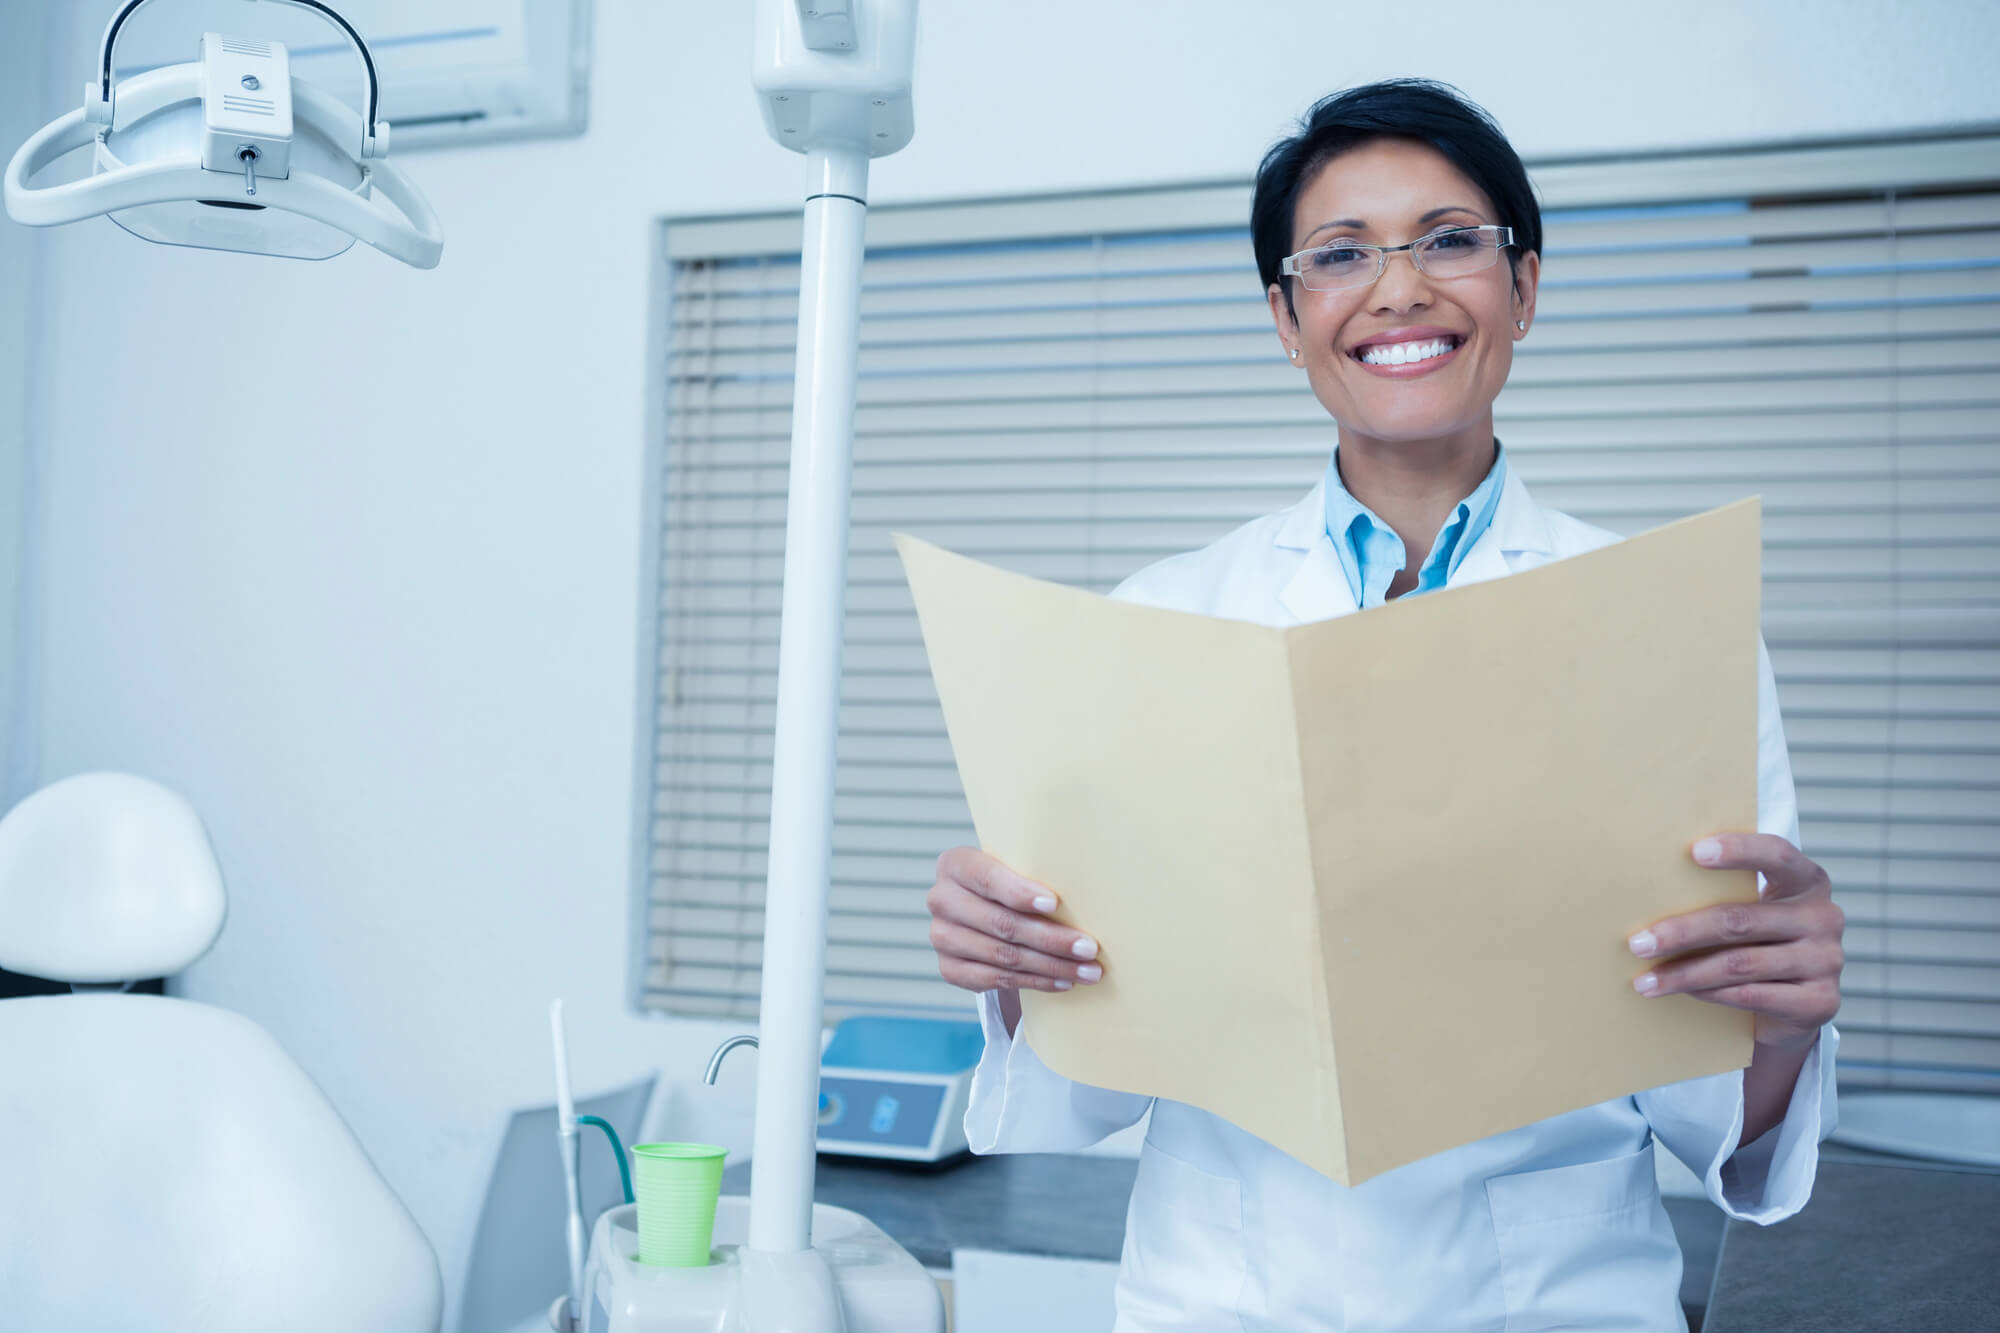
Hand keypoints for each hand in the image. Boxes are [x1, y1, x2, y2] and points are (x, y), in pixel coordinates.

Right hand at [926, 847, 1102, 995]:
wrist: (989, 912)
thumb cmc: (1012, 885)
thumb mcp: (1018, 869)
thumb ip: (1035, 874)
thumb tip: (1086, 894)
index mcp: (955, 864)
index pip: (987, 878)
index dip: (1020, 893)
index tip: (1055, 903)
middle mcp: (941, 899)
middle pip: (1001, 923)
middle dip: (1051, 938)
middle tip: (1089, 948)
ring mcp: (941, 936)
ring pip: (1003, 956)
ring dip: (1051, 966)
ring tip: (1087, 970)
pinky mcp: (949, 968)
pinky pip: (996, 980)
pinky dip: (1035, 982)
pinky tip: (1063, 981)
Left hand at [1628, 833, 1843, 1051]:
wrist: (1794, 1007)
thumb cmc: (1757, 944)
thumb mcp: (1751, 911)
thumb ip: (1722, 894)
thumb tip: (1647, 890)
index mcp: (1808, 881)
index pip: (1777, 855)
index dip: (1739, 851)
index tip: (1695, 852)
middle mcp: (1824, 917)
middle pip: (1740, 920)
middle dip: (1682, 932)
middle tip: (1638, 943)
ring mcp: (1827, 960)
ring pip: (1740, 963)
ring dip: (1685, 973)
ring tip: (1646, 980)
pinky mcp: (1821, 1001)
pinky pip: (1751, 995)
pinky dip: (1709, 993)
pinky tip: (1681, 992)